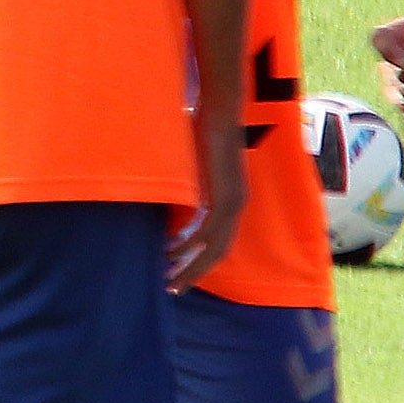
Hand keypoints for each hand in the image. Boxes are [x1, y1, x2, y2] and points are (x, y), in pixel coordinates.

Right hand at [165, 110, 248, 289]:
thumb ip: (186, 183)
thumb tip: (166, 193)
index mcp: (230, 201)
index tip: (178, 274)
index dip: (198, 262)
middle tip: (173, 290)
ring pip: (214, 248)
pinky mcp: (225, 196)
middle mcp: (236, 206)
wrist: (221, 112)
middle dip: (194, 274)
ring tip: (170, 280)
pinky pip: (207, 230)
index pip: (217, 243)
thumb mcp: (192, 165)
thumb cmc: (203, 130)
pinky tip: (172, 252)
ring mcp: (234, 203)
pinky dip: (190, 245)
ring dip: (191, 266)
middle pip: (218, 253)